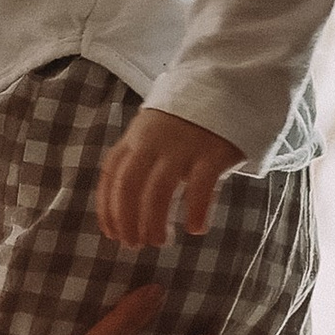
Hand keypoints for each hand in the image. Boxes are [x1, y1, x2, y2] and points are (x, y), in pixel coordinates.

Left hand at [95, 107, 239, 248]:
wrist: (227, 89)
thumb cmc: (187, 123)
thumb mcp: (154, 134)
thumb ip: (140, 160)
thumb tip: (125, 209)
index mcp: (135, 138)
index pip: (111, 176)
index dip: (108, 208)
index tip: (111, 233)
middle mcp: (154, 141)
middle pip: (129, 185)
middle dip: (127, 219)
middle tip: (134, 245)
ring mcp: (183, 146)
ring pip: (159, 190)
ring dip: (155, 222)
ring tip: (160, 242)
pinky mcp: (213, 152)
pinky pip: (201, 187)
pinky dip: (195, 211)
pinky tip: (196, 229)